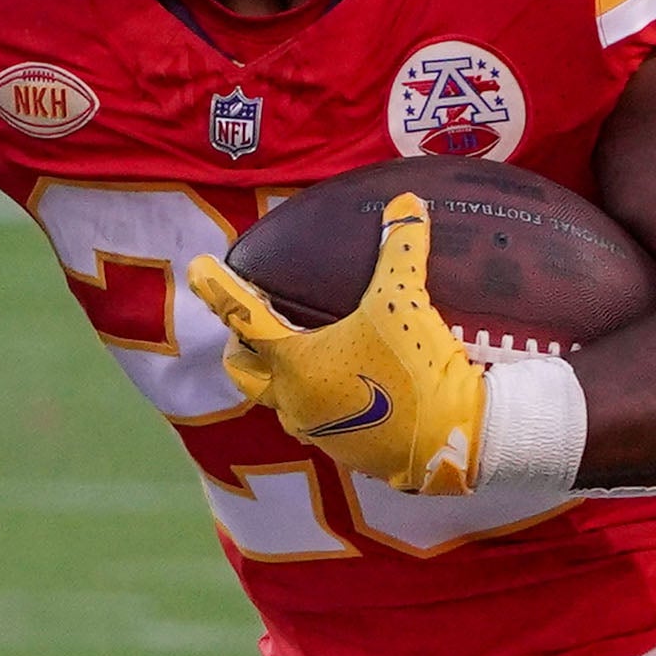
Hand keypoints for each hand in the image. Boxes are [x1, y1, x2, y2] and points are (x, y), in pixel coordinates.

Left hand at [182, 193, 491, 494]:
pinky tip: (345, 381)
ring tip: (303, 349)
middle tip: (254, 320)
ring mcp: (318, 431)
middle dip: (241, 345)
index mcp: (296, 363)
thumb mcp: (405, 301)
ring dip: (281, 374)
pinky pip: (316, 420)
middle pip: (245, 371)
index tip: (198, 269)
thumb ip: (401, 250)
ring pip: (280, 400)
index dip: (218, 289)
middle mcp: (295, 402)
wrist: (457, 441)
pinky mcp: (346, 451)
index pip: (243, 317)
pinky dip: (318, 396)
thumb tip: (408, 203)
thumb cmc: (417, 369)